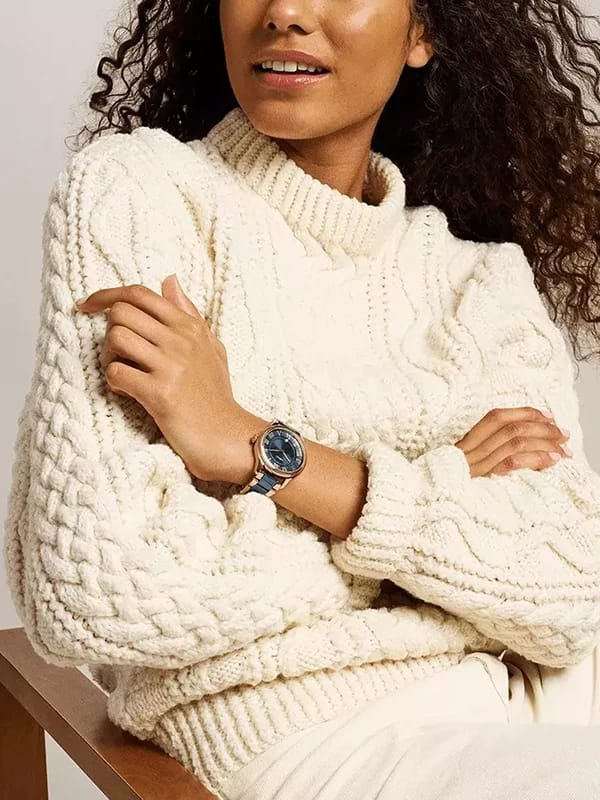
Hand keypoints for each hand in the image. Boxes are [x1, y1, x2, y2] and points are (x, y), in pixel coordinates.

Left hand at [74, 273, 244, 480]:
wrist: (226, 436)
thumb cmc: (215, 394)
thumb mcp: (210, 346)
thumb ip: (188, 312)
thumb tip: (169, 280)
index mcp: (190, 327)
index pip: (141, 294)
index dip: (106, 295)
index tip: (88, 305)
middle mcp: (180, 341)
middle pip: (122, 312)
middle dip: (109, 330)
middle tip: (117, 353)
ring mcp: (170, 366)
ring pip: (116, 338)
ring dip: (108, 356)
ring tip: (123, 372)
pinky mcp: (159, 394)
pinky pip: (116, 373)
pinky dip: (114, 382)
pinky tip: (128, 391)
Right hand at [454, 407, 571, 476]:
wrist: (427, 499)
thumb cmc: (453, 482)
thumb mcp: (464, 463)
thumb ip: (486, 450)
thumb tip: (525, 441)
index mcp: (466, 440)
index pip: (497, 416)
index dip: (524, 413)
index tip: (547, 416)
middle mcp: (470, 448)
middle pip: (511, 428)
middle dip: (542, 428)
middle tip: (563, 434)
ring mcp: (476, 464)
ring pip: (515, 443)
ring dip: (544, 443)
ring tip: (563, 449)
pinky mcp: (482, 480)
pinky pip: (512, 464)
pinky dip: (535, 459)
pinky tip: (551, 461)